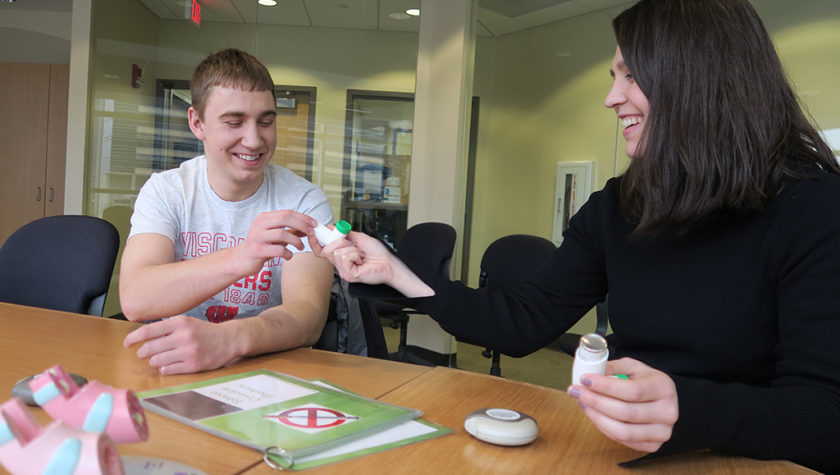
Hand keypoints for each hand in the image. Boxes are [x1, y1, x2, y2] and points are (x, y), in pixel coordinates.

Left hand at [123, 316, 239, 374]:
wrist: (229, 340)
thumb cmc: (204, 331)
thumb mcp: (186, 322)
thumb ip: (166, 328)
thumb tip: (142, 337)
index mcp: (180, 323)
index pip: (148, 331)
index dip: (133, 338)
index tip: (126, 343)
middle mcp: (183, 336)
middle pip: (150, 348)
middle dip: (142, 353)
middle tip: (143, 354)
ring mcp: (189, 352)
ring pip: (157, 361)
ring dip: (153, 361)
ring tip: (158, 359)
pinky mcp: (193, 365)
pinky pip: (168, 370)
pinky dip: (164, 368)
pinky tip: (168, 365)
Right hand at [234, 210, 317, 276]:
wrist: (240, 260)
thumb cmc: (261, 247)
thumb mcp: (275, 237)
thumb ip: (290, 231)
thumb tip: (309, 228)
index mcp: (264, 218)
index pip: (287, 212)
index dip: (303, 217)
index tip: (314, 224)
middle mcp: (259, 225)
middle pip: (285, 219)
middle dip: (302, 225)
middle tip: (311, 233)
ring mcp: (257, 237)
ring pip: (281, 234)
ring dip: (296, 241)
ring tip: (300, 247)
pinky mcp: (257, 250)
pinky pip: (277, 250)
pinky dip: (287, 253)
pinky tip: (288, 256)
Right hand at [315, 231, 433, 297]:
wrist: (389, 263)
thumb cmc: (378, 254)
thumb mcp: (359, 238)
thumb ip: (345, 234)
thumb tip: (333, 227)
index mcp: (340, 256)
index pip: (321, 251)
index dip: (315, 242)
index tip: (314, 232)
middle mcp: (340, 264)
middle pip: (327, 249)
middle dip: (340, 242)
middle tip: (353, 245)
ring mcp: (343, 271)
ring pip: (337, 252)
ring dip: (352, 249)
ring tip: (360, 255)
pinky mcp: (349, 275)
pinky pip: (345, 257)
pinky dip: (355, 255)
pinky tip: (361, 260)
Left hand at [567, 357, 677, 452]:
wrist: (662, 400)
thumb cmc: (646, 382)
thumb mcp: (633, 367)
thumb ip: (613, 367)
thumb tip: (593, 372)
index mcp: (664, 388)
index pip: (632, 391)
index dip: (605, 386)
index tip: (584, 379)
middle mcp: (668, 412)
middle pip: (624, 412)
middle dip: (595, 401)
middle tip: (576, 391)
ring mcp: (662, 432)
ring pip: (622, 431)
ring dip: (596, 417)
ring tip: (582, 403)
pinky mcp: (653, 445)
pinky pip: (622, 441)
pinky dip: (604, 427)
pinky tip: (594, 414)